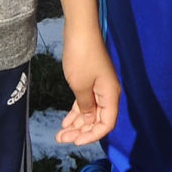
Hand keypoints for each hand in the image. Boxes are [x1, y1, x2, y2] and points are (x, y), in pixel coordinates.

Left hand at [55, 21, 118, 145]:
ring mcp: (99, 87)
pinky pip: (85, 103)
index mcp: (110, 95)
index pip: (107, 124)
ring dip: (77, 124)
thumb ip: (85, 106)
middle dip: (81, 132)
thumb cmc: (82, 57)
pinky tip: (66, 121)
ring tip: (60, 134)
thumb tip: (88, 120)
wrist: (80, 30)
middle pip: (98, 120)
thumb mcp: (80, 86)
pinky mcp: (90, 81)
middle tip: (62, 138)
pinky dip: (76, 113)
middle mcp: (107, 93)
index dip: (93, 136)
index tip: (75, 141)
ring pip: (90, 112)